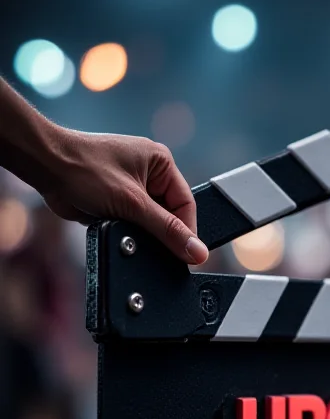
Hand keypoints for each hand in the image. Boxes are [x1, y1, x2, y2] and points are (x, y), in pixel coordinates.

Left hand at [42, 127, 207, 263]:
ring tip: (130, 233)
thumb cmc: (82, 168)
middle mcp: (150, 173)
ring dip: (142, 233)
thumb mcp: (133, 203)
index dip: (187, 232)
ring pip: (151, 222)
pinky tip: (118, 231)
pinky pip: (133, 224)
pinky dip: (128, 232)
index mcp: (161, 162)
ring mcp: (133, 187)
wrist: (44, 165)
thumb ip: (167, 230)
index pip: (186, 204)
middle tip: (158, 250)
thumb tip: (197, 252)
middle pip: (170, 215)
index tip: (187, 256)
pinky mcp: (117, 201)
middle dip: (162, 233)